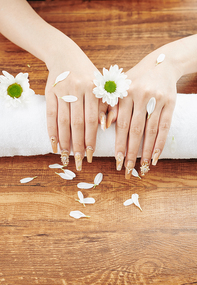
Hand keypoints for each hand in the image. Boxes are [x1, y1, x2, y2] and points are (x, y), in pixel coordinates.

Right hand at [45, 36, 104, 169]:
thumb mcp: (100, 85)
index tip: (91, 155)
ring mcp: (62, 90)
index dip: (91, 139)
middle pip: (77, 123)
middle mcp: (78, 89)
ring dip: (64, 141)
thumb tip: (105, 127)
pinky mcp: (49, 92)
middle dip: (78, 145)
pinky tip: (53, 144)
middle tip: (79, 161)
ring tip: (65, 157)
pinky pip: (50, 115)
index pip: (93, 120)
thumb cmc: (87, 74)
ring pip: (63, 121)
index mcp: (94, 89)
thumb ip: (105, 104)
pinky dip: (51, 131)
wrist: (65, 55)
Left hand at [115, 50, 179, 177]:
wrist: (161, 64)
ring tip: (142, 168)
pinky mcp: (170, 103)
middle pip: (135, 130)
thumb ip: (111, 105)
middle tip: (127, 169)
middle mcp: (141, 95)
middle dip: (131, 152)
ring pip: (151, 131)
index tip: (117, 160)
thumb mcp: (120, 88)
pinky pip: (165, 127)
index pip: (121, 124)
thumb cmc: (135, 80)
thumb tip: (103, 127)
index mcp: (125, 92)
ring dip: (146, 151)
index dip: (119, 143)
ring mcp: (157, 99)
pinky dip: (160, 143)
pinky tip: (155, 157)